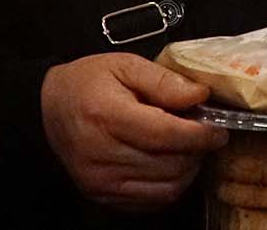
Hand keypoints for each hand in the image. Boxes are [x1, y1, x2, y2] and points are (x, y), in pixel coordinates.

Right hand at [41, 53, 227, 211]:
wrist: (47, 109)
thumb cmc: (88, 83)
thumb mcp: (125, 65)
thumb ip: (164, 80)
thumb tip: (200, 96)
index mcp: (107, 116)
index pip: (165, 134)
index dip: (199, 134)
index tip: (219, 128)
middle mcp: (101, 154)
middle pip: (169, 164)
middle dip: (196, 151)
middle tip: (204, 134)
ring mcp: (100, 181)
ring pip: (166, 187)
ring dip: (187, 170)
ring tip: (188, 148)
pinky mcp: (102, 196)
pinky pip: (152, 201)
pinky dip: (170, 185)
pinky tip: (170, 164)